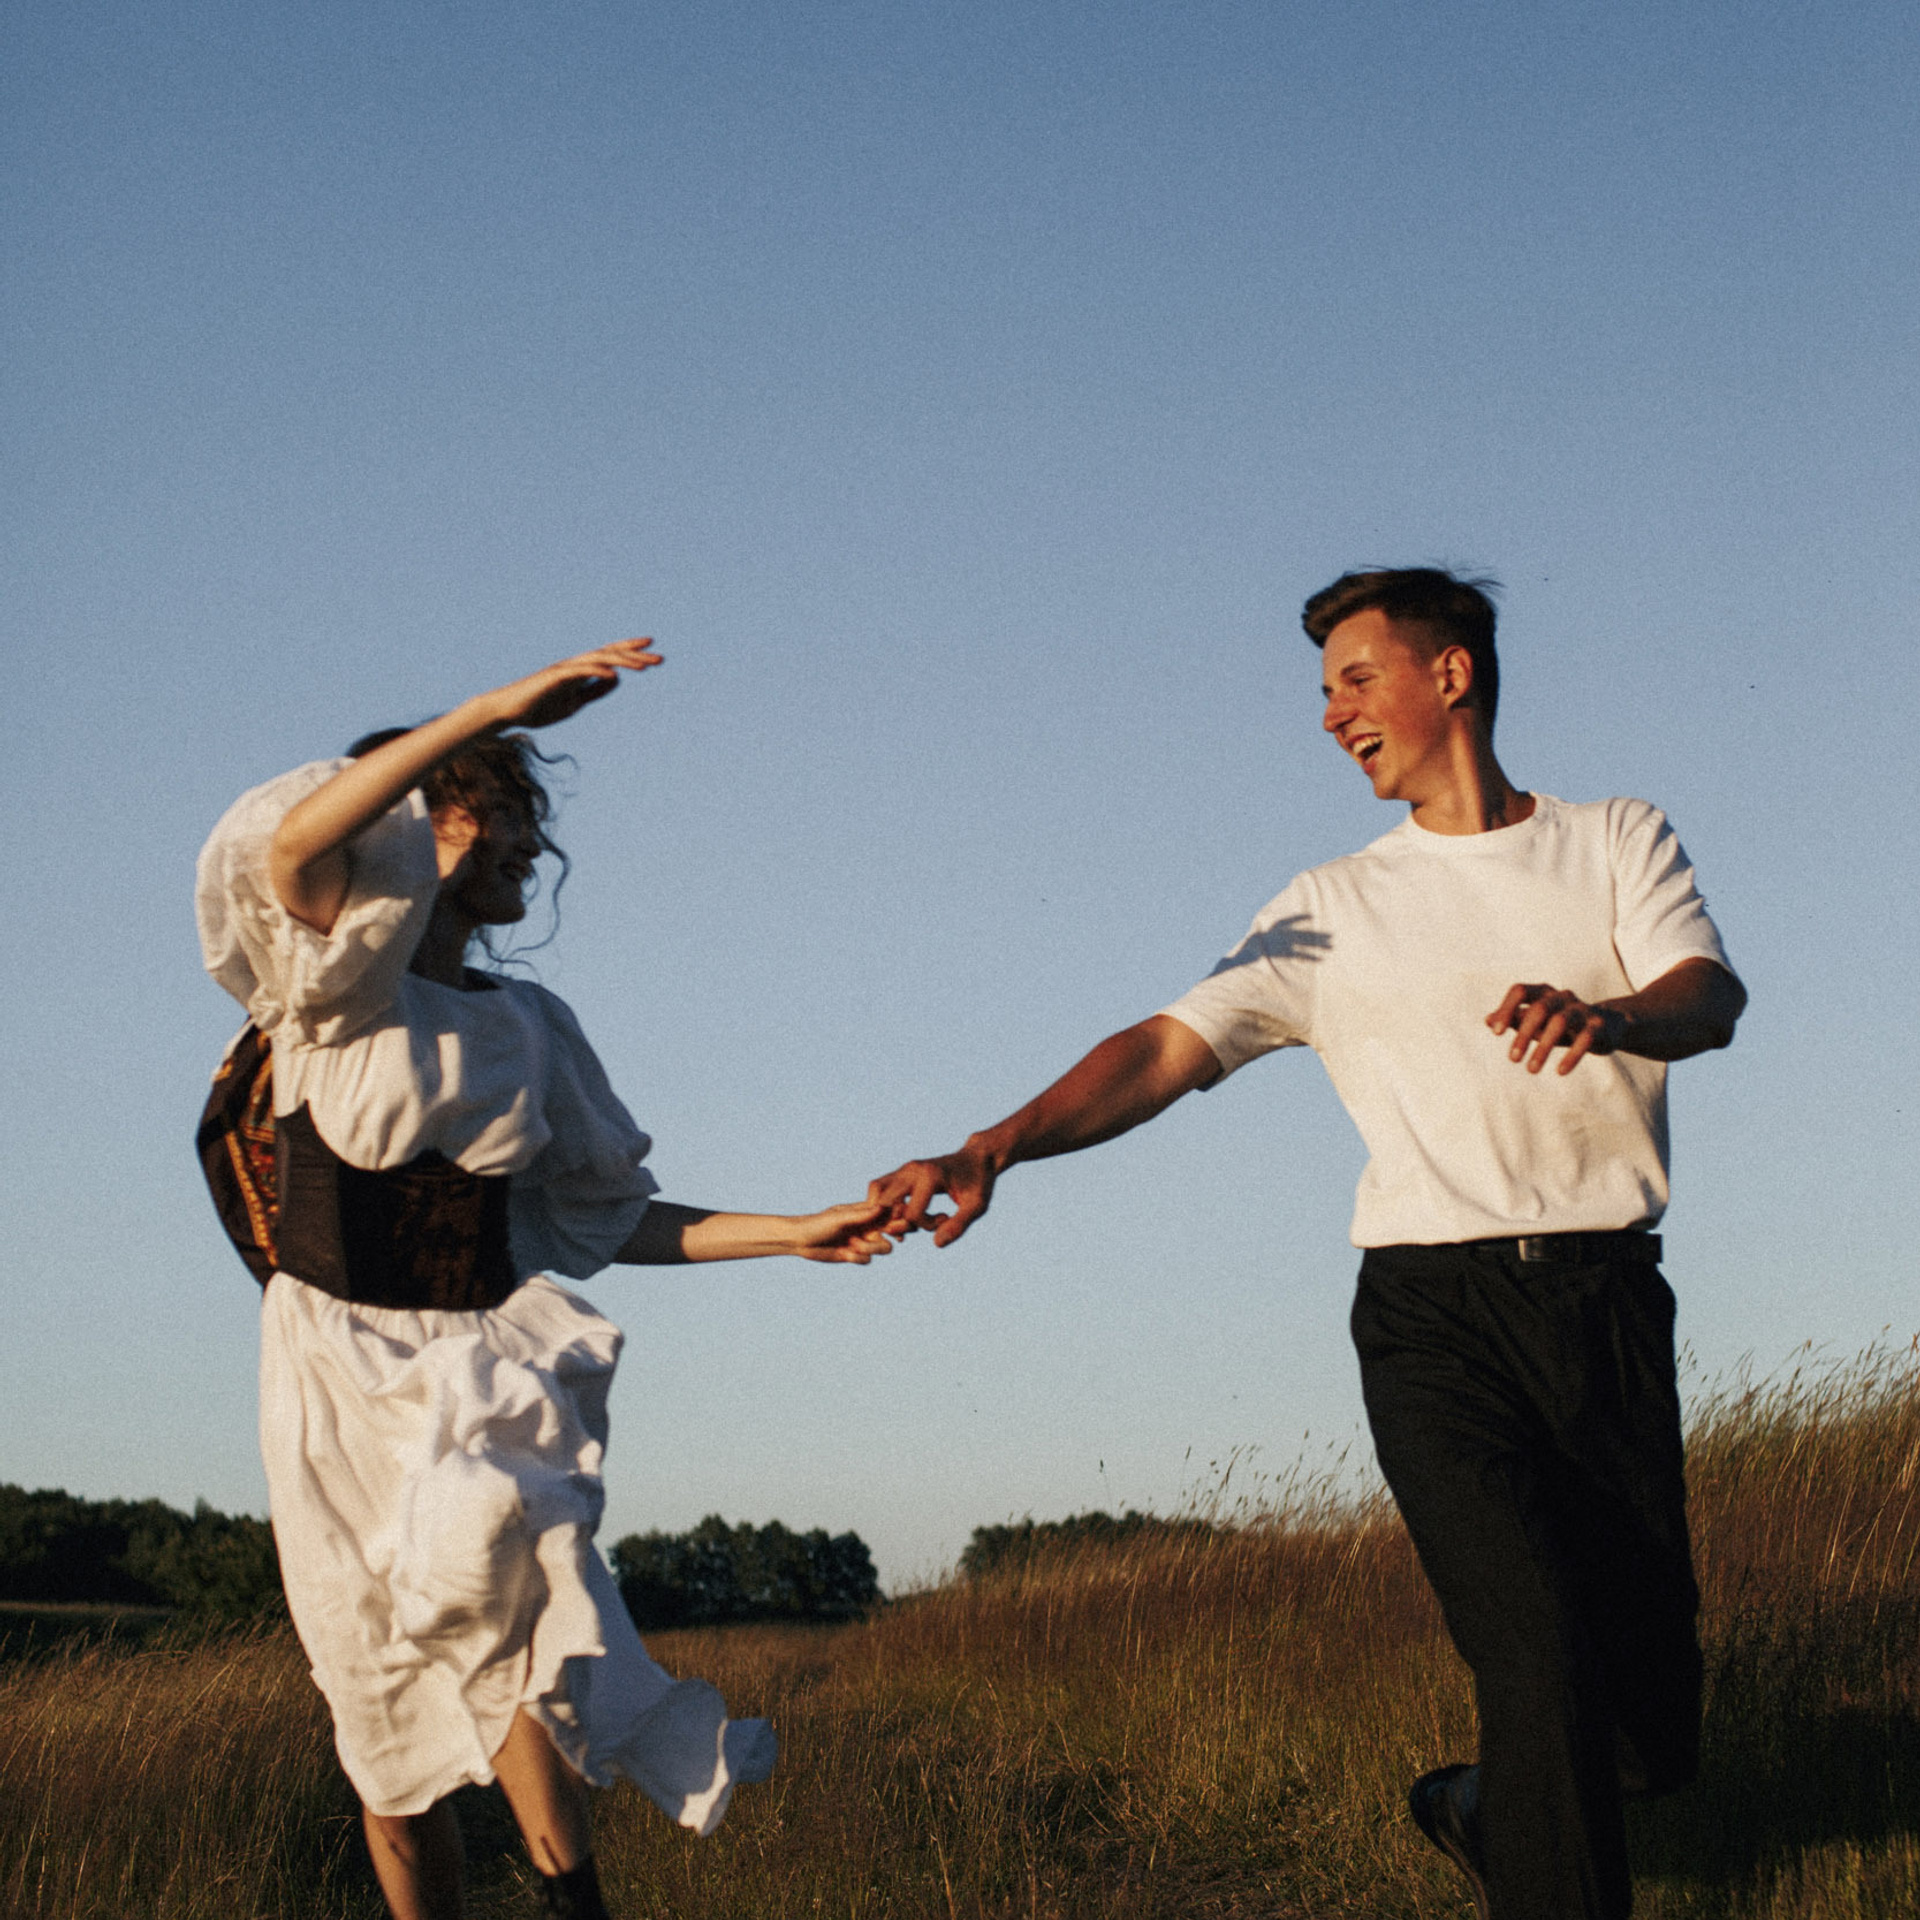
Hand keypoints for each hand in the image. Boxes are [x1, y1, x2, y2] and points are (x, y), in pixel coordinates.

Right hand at [484, 639, 662, 730]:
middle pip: (610, 654)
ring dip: (623, 661)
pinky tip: (615, 674)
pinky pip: (579, 671)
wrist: (508, 712)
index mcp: (581, 671)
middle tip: (660, 659)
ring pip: (598, 659)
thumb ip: (594, 691)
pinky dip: (597, 671)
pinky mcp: (553, 677)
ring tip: (644, 666)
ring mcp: (564, 669)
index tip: (652, 650)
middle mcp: (575, 664)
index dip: (630, 651)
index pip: (610, 656)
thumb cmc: (539, 707)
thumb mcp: (575, 702)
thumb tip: (616, 679)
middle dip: (635, 656)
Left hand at [792, 1200, 902, 1264]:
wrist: (800, 1241)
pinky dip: (857, 1258)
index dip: (897, 1219)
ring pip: (883, 1248)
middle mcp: (867, 1226)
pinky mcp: (854, 1255)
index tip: (889, 1225)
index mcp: (865, 1212)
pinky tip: (844, 1253)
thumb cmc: (818, 1223)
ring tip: (853, 1245)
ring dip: (870, 1249)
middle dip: (890, 1236)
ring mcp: (862, 1241)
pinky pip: (867, 1260)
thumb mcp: (840, 1218)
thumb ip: (861, 1215)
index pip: (889, 1213)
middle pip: (892, 1233)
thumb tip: (882, 1207)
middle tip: (884, 1236)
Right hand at [867, 1141, 998, 1247]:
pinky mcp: (901, 1172)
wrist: (977, 1159)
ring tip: (911, 1221)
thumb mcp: (977, 1206)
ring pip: (877, 1193)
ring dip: (887, 1213)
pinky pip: (880, 1189)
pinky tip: (905, 1215)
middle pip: (886, 1203)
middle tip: (922, 1224)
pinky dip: (884, 1206)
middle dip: (900, 1222)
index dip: (926, 1226)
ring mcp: (904, 1169)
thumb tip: (937, 1243)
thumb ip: (958, 1225)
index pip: (912, 1213)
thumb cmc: (980, 1183)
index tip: (944, 1219)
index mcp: (930, 1176)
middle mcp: (912, 1170)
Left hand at [1487, 982, 1626, 1074]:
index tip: (1496, 1033)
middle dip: (1523, 1034)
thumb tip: (1487, 1020)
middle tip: (1513, 1059)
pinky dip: (1572, 1055)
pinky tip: (1560, 1071)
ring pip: (1560, 1022)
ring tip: (1531, 1070)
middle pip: (1539, 1009)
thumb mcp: (1537, 1022)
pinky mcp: (1599, 1025)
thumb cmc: (1562, 1025)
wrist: (1607, 1027)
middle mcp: (1562, 996)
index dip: (1506, 1009)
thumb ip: (1514, 1020)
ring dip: (1543, 1048)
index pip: (1520, 991)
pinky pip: (1586, 1038)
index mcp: (1544, 992)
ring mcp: (1582, 1009)